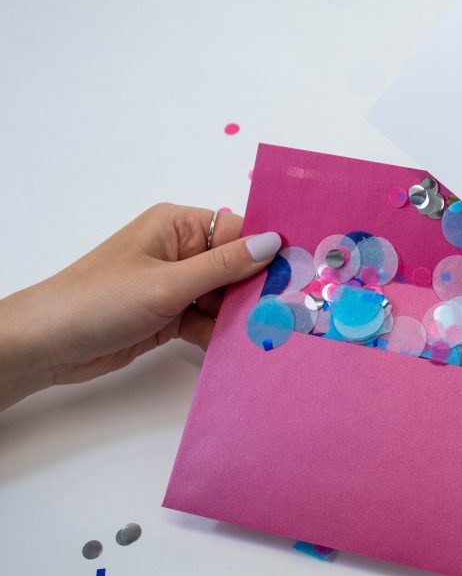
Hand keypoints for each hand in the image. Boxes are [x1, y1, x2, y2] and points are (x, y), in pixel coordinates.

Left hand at [0, 203, 280, 411]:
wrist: (47, 345)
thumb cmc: (100, 301)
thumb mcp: (168, 283)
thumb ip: (224, 266)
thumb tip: (274, 243)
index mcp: (177, 227)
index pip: (238, 232)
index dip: (268, 253)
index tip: (301, 275)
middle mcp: (180, 251)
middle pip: (237, 266)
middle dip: (258, 289)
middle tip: (294, 311)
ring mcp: (175, 285)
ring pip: (226, 297)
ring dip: (241, 316)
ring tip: (274, 333)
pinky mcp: (170, 316)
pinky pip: (209, 321)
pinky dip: (222, 334)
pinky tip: (244, 348)